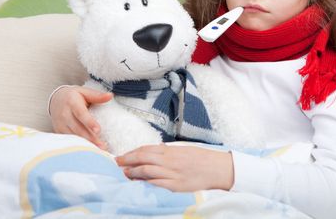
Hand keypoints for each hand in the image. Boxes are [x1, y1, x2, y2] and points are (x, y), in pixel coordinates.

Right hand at [49, 86, 111, 148]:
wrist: (55, 100)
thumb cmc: (74, 96)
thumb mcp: (84, 92)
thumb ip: (97, 96)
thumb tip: (110, 96)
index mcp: (71, 102)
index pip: (81, 114)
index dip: (89, 122)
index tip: (98, 130)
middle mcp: (64, 114)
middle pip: (78, 128)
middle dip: (91, 138)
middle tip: (103, 146)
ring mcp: (60, 124)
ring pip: (73, 136)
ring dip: (86, 145)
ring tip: (98, 151)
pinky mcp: (59, 132)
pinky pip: (69, 140)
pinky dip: (78, 146)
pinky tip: (88, 152)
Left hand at [115, 144, 233, 191]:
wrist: (218, 168)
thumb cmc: (203, 159)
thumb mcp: (185, 150)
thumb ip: (170, 150)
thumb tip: (158, 149)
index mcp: (171, 151)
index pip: (146, 149)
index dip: (132, 152)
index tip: (122, 155)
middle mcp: (169, 161)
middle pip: (143, 158)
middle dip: (127, 160)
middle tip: (117, 163)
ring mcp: (172, 173)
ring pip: (147, 170)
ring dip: (133, 172)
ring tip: (124, 173)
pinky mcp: (176, 186)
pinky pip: (157, 184)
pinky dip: (145, 183)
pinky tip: (138, 183)